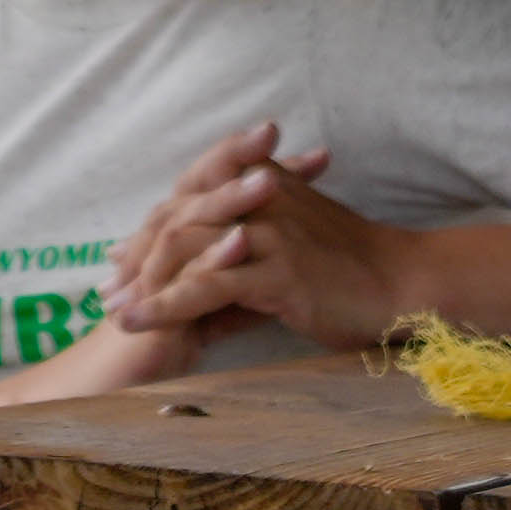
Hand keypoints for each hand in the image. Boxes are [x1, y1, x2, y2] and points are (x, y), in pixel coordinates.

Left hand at [105, 119, 411, 350]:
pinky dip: (166, 305)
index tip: (120, 261)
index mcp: (258, 186)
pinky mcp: (276, 269)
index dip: (150, 233)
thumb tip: (205, 296)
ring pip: (184, 251)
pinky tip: (140, 323)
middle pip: (176, 222)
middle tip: (107, 289)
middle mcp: (255, 200)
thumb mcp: (292, 253)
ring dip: (143, 283)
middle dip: (137, 257)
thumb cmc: (350, 274)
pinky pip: (207, 286)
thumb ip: (248, 260)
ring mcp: (266, 233)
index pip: (188, 203)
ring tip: (113, 312)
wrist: (404, 284)